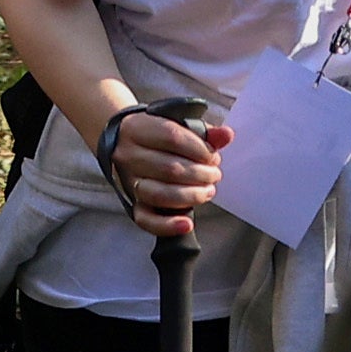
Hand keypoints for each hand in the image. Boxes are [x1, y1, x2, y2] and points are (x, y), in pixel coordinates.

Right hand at [99, 103, 225, 228]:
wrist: (124, 147)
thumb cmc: (156, 137)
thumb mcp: (176, 126)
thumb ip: (204, 132)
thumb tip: (226, 135)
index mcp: (136, 129)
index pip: (171, 136)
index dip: (199, 148)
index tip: (212, 154)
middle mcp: (128, 156)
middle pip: (170, 168)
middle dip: (202, 173)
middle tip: (214, 173)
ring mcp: (129, 182)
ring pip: (160, 194)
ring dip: (192, 195)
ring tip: (207, 191)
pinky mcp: (132, 204)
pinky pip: (146, 220)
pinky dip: (168, 225)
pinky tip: (187, 224)